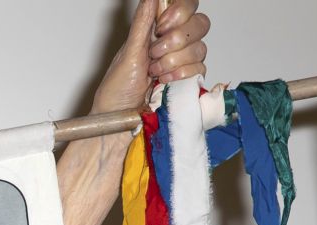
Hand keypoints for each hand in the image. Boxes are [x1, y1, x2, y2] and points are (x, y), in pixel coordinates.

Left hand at [92, 0, 211, 113]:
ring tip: (154, 72)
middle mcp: (173, 43)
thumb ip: (142, 22)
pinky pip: (200, 68)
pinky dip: (180, 74)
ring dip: (173, 61)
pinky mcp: (188, 80)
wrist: (120, 121)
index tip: (161, 27)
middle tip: (154, 54)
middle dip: (175, 40)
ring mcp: (183, 61)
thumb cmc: (117, 90)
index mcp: (157, 30)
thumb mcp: (128, 52)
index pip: (186, 6)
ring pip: (200, 47)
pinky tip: (164, 81)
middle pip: (200, 23)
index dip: (179, 13)